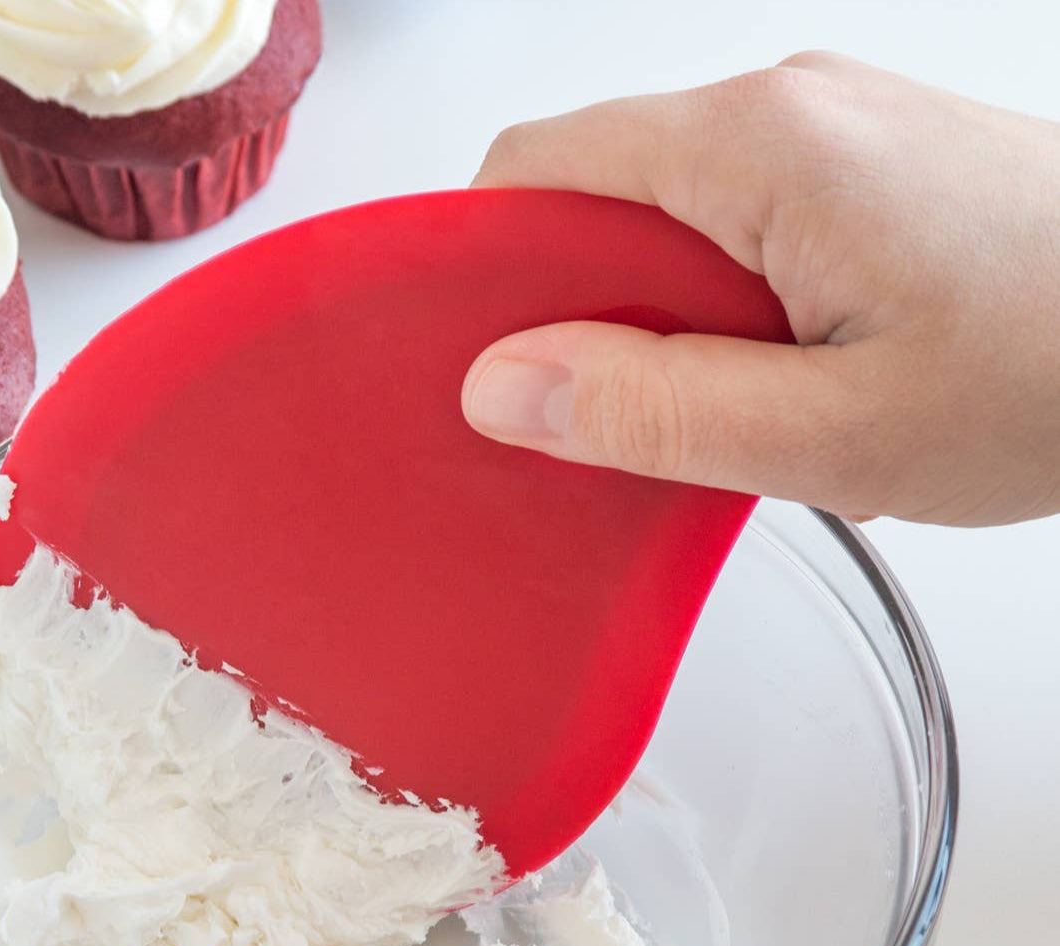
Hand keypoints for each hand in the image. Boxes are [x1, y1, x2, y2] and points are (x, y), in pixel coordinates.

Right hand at [462, 53, 1059, 525]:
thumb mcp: (831, 434)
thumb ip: (653, 410)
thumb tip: (504, 385)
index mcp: (758, 146)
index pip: (537, 172)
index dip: (483, 272)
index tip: (483, 375)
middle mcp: (785, 111)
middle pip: (593, 195)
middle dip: (569, 315)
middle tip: (603, 430)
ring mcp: (828, 136)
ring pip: (661, 223)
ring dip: (649, 326)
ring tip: (705, 421)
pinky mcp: (861, 176)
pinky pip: (732, 232)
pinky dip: (713, 313)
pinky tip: (762, 387)